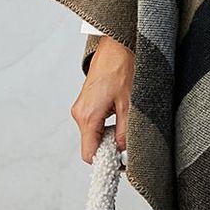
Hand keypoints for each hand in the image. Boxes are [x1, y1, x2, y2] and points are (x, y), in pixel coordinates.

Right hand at [71, 36, 134, 162]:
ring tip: (126, 125)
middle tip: (129, 145)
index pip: (89, 154)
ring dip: (109, 135)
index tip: (120, 164)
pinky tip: (120, 116)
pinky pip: (94, 123)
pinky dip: (107, 125)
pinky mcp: (86, 102)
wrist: (117, 44)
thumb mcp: (130, 104)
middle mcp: (79, 113)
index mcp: (88, 116)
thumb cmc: (123, 67)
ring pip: (94, 134)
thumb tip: (124, 151)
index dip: (104, 162)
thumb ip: (126, 131)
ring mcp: (81, 107)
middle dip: (109, 148)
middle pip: (92, 144)